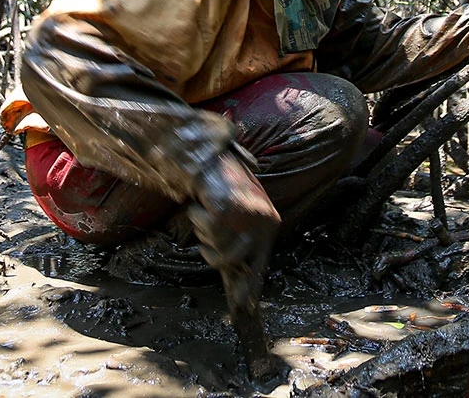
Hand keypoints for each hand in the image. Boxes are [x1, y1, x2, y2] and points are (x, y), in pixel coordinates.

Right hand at [187, 147, 278, 289]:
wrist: (217, 158)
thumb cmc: (228, 192)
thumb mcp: (240, 225)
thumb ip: (239, 253)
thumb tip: (238, 293)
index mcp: (270, 226)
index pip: (260, 265)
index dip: (249, 287)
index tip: (243, 309)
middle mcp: (264, 221)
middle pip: (231, 261)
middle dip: (212, 253)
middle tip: (206, 242)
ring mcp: (247, 214)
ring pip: (215, 247)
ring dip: (204, 232)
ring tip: (207, 213)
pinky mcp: (228, 206)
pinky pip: (205, 227)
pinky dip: (198, 215)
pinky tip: (203, 201)